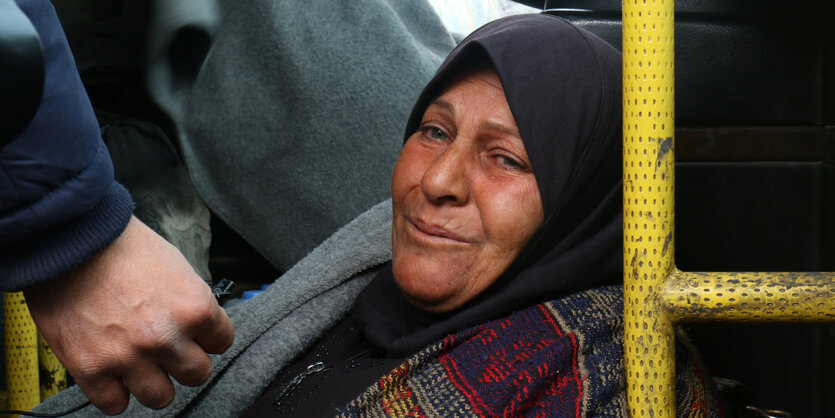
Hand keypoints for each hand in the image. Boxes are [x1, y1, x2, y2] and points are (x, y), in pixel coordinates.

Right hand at [24, 216, 234, 413]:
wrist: (70, 241)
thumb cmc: (121, 246)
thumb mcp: (176, 267)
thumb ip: (189, 302)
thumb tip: (197, 325)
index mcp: (194, 308)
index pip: (222, 342)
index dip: (208, 338)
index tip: (198, 336)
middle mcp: (166, 337)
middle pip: (197, 374)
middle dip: (185, 363)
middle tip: (170, 352)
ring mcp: (129, 357)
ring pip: (161, 397)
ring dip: (154, 383)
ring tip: (142, 366)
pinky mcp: (91, 369)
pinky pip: (115, 404)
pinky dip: (116, 393)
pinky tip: (114, 375)